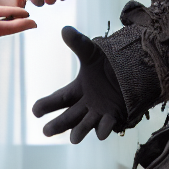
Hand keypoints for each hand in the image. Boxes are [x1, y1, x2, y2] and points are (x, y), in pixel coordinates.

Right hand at [32, 27, 125, 142]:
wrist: (134, 70)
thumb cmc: (108, 64)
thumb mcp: (93, 53)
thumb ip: (79, 44)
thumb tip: (65, 29)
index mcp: (77, 90)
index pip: (59, 98)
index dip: (46, 105)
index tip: (35, 111)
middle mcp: (86, 104)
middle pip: (69, 116)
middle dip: (58, 124)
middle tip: (46, 132)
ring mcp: (99, 112)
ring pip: (86, 124)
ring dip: (80, 131)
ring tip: (73, 138)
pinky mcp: (114, 116)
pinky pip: (108, 125)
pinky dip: (104, 129)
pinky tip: (101, 134)